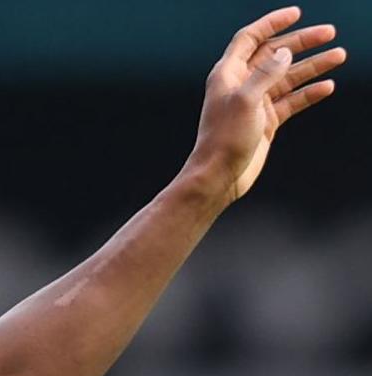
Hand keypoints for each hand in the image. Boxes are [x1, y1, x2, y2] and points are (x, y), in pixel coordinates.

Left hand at [186, 7, 345, 204]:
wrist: (218, 178)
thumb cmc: (224, 140)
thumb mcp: (246, 101)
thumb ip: (266, 74)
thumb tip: (285, 52)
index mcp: (228, 74)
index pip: (250, 38)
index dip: (272, 24)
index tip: (296, 13)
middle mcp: (241, 85)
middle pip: (275, 55)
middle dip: (302, 42)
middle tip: (329, 33)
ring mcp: (255, 104)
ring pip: (288, 77)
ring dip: (313, 66)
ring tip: (339, 56)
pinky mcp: (266, 121)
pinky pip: (291, 101)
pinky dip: (309, 93)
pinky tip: (327, 86)